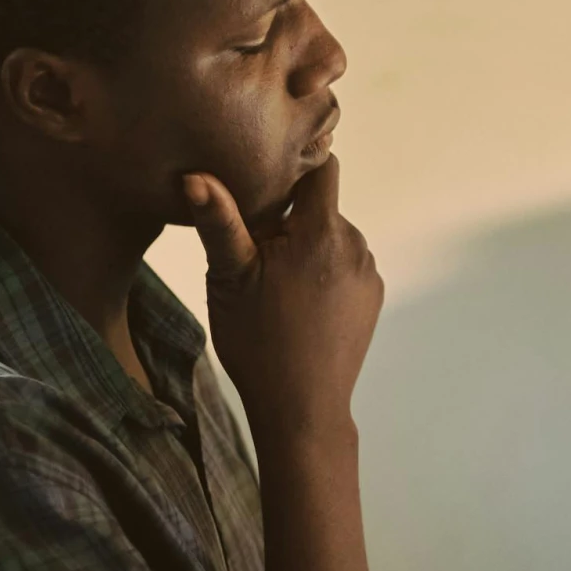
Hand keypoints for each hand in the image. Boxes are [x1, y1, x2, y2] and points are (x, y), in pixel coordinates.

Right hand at [182, 156, 383, 453]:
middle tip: (256, 252)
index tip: (268, 173)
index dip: (296, 163)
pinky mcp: (374, 296)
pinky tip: (299, 302)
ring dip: (307, 246)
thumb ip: (218, 221)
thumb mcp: (229, 278)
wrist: (301, 406)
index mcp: (323, 231)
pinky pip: (345, 265)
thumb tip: (196, 175)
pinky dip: (324, 271)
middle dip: (291, 218)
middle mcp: (356, 244)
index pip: (323, 167)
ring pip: (332, 236)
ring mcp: (369, 271)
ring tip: (275, 282)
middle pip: (321, 206)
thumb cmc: (258, 341)